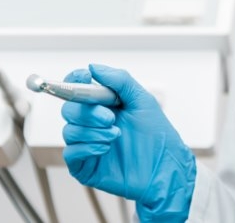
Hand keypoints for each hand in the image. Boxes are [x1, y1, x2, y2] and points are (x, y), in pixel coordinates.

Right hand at [61, 65, 195, 221]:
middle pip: (69, 109)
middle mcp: (91, 123)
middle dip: (88, 112)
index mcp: (101, 104)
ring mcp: (87, 144)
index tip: (85, 77)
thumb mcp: (142, 100)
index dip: (75, 80)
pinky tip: (105, 148)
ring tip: (115, 134)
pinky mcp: (85, 166)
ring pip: (69, 131)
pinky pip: (71, 153)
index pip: (76, 88)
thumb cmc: (156, 135)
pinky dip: (86, 147)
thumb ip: (119, 80)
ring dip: (92, 131)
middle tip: (110, 118)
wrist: (165, 167)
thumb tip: (93, 67)